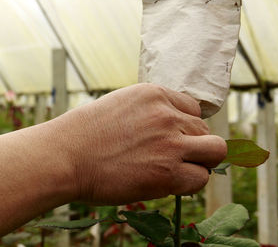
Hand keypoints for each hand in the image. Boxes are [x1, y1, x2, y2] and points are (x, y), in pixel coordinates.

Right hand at [50, 83, 226, 203]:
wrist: (64, 157)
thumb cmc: (82, 135)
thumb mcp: (118, 106)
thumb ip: (147, 112)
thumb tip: (168, 129)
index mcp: (153, 94)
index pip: (193, 109)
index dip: (185, 127)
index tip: (171, 140)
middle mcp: (167, 114)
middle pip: (206, 130)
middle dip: (193, 145)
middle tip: (173, 159)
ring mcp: (170, 143)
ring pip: (214, 151)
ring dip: (199, 163)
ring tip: (176, 171)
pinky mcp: (168, 172)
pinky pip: (200, 178)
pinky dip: (188, 184)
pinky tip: (166, 184)